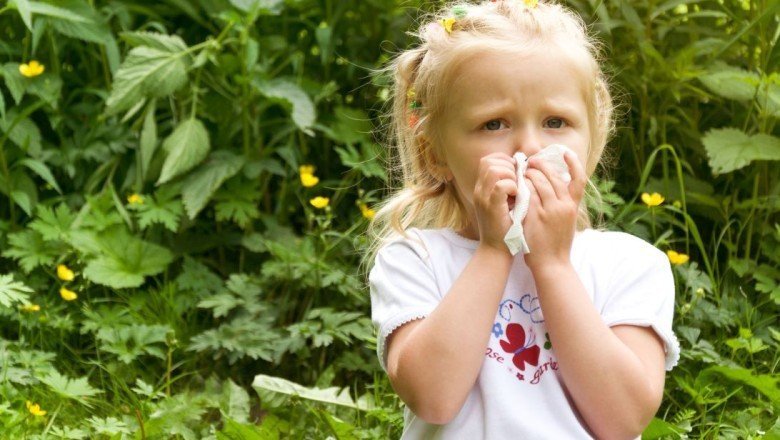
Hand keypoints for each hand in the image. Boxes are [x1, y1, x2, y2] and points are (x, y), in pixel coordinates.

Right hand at [472, 153, 517, 251]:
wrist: (497, 250)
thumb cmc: (506, 227)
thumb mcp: (505, 203)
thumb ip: (508, 186)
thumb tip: (522, 170)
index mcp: (482, 188)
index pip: (488, 159)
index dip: (504, 160)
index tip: (516, 174)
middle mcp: (479, 190)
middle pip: (489, 161)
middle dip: (508, 166)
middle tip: (518, 183)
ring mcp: (483, 198)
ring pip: (494, 170)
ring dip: (511, 176)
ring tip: (517, 190)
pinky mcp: (491, 206)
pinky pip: (500, 185)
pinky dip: (512, 187)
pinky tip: (517, 197)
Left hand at [522, 152, 585, 270]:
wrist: (552, 265)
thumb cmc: (557, 244)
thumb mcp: (567, 222)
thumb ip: (563, 204)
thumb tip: (558, 187)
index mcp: (574, 206)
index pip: (579, 178)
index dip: (573, 162)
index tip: (565, 152)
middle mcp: (564, 206)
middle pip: (553, 176)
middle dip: (541, 165)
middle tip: (531, 161)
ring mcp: (550, 211)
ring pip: (539, 182)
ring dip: (529, 174)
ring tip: (522, 172)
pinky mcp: (535, 216)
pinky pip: (528, 194)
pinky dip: (522, 186)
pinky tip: (517, 184)